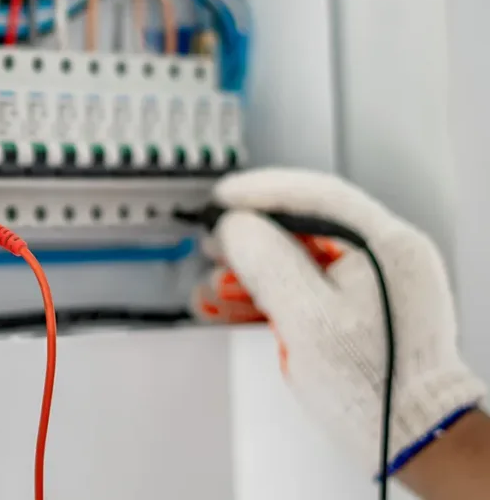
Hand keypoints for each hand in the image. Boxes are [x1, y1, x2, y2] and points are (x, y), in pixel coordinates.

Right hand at [208, 168, 484, 473]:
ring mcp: (374, 282)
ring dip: (253, 271)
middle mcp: (385, 256)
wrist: (410, 434)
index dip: (262, 192)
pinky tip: (235, 303)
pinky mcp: (360, 306)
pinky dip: (271, 293)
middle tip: (215, 243)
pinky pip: (307, 286)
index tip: (224, 198)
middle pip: (305, 226)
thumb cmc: (376, 384)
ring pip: (300, 259)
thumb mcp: (308, 318)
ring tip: (216, 286)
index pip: (317, 196)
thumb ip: (268, 263)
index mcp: (385, 246)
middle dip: (252, 237)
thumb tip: (236, 226)